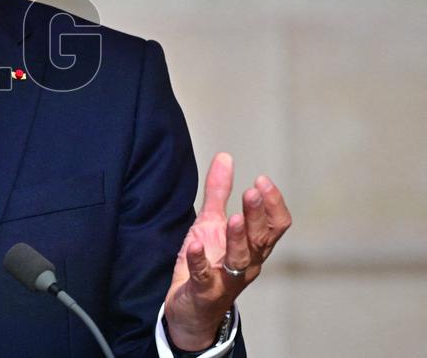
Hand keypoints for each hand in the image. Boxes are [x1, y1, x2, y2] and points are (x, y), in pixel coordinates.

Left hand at [163, 152, 291, 350]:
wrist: (190, 309)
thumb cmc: (207, 263)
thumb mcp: (210, 223)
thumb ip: (218, 191)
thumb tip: (225, 157)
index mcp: (253, 247)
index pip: (276, 226)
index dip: (273, 204)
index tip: (263, 180)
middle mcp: (246, 264)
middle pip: (261, 239)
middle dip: (259, 215)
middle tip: (253, 191)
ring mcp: (225, 279)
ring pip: (241, 260)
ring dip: (239, 238)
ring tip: (235, 218)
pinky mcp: (203, 290)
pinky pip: (204, 276)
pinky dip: (201, 260)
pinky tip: (196, 243)